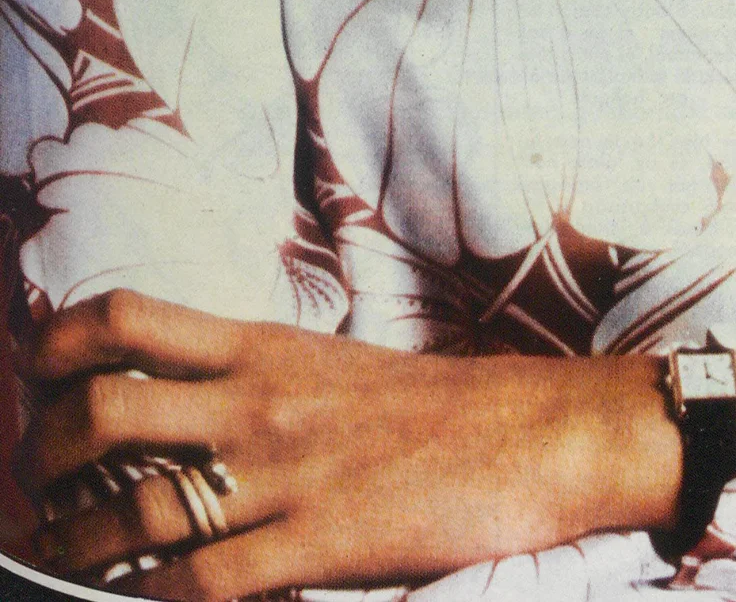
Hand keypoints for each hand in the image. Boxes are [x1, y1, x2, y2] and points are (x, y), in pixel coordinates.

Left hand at [16, 291, 682, 599]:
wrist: (529, 432)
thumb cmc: (430, 408)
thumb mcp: (327, 365)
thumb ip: (250, 378)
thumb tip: (174, 403)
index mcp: (262, 346)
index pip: (124, 317)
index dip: (55, 348)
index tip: (33, 380)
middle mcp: (257, 400)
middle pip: (103, 409)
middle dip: (44, 454)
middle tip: (37, 484)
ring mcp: (283, 473)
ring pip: (136, 508)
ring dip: (75, 545)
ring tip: (57, 559)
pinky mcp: (315, 541)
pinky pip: (201, 581)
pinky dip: (149, 598)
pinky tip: (135, 601)